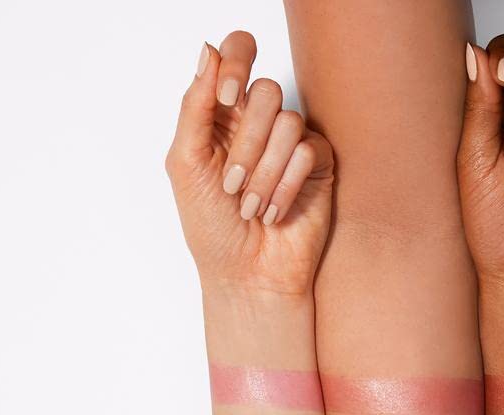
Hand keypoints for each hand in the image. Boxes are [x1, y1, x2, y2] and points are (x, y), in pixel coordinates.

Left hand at [166, 31, 333, 295]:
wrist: (248, 276)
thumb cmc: (212, 229)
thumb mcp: (186, 163)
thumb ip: (195, 106)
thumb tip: (208, 50)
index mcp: (223, 115)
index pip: (236, 55)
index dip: (235, 64)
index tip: (225, 99)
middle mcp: (259, 124)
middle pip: (265, 91)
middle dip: (246, 143)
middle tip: (232, 185)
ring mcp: (291, 145)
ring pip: (288, 122)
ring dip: (264, 172)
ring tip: (251, 208)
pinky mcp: (317, 168)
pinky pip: (308, 152)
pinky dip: (285, 186)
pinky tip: (274, 213)